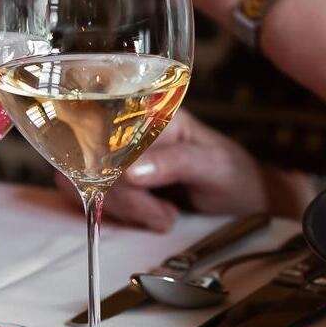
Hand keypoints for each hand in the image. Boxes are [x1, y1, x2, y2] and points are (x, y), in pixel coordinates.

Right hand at [56, 111, 319, 230]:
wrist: (241, 199)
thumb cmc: (233, 175)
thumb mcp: (213, 166)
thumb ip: (176, 162)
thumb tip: (130, 170)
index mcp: (153, 110)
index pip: (107, 129)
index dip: (113, 166)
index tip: (136, 189)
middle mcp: (128, 125)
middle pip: (91, 159)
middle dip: (124, 197)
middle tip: (163, 214)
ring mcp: (117, 151)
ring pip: (84, 181)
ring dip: (123, 209)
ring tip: (163, 215)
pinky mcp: (112, 176)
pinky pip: (87, 194)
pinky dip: (115, 213)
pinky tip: (146, 216)